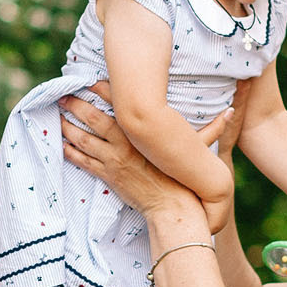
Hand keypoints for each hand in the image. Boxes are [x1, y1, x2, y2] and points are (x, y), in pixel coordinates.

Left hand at [60, 84, 235, 229]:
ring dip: (67, 126)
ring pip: (83, 139)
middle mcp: (124, 145)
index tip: (90, 76)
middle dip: (76, 104)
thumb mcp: (198, 151)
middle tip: (62, 92)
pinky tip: (60, 143)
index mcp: (142, 135)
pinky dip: (70, 152)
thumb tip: (232, 111)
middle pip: (93, 119)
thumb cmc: (182, 180)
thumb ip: (213, 130)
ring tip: (55, 113)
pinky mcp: (108, 177)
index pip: (120, 105)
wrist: (172, 210)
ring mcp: (113, 162)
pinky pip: (83, 162)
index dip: (104, 89)